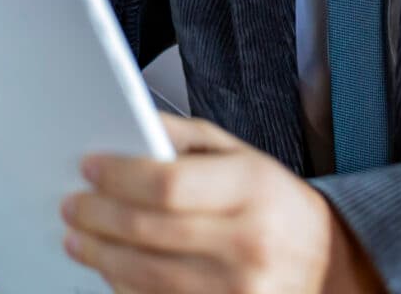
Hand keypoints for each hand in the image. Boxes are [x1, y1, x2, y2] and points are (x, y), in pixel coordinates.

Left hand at [61, 113, 383, 293]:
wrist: (327, 263)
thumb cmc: (274, 204)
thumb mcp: (241, 154)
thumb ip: (184, 136)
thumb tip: (128, 124)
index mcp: (252, 188)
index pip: (168, 183)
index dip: (119, 176)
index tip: (89, 167)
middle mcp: (249, 242)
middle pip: (149, 231)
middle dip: (98, 216)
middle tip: (72, 205)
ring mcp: (242, 290)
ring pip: (148, 276)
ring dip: (102, 255)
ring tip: (79, 238)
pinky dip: (125, 286)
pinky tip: (110, 268)